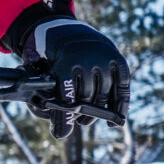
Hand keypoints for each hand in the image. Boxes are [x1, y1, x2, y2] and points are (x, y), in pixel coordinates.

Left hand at [22, 18, 130, 133]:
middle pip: (87, 96)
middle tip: (77, 122)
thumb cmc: (51, 55)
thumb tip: (48, 120)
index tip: (61, 133)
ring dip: (97, 112)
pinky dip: (121, 105)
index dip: (64, 115)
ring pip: (104, 94)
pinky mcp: (119, 61)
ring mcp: (106, 60)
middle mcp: (89, 59)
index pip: (66, 93)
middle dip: (81, 113)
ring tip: (86, 120)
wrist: (69, 30)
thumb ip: (43, 86)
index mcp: (67, 60)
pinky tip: (116, 119)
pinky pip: (123, 87)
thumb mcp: (40, 65)